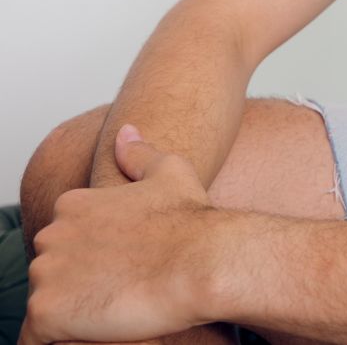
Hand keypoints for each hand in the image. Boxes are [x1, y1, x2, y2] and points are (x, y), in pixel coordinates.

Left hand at [21, 125, 215, 344]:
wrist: (200, 261)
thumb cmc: (190, 220)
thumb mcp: (169, 171)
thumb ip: (138, 153)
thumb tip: (125, 132)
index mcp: (73, 204)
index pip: (64, 242)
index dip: (90, 259)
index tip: (118, 268)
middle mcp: (52, 234)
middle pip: (50, 271)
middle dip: (75, 285)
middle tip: (116, 291)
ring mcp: (46, 273)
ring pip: (44, 304)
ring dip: (69, 313)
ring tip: (109, 312)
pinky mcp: (47, 312)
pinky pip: (36, 338)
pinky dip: (59, 341)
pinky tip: (95, 332)